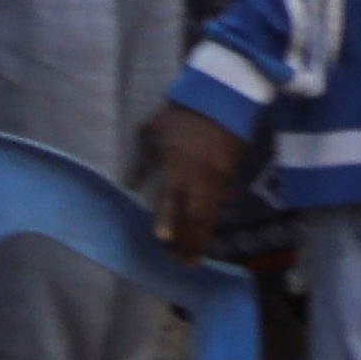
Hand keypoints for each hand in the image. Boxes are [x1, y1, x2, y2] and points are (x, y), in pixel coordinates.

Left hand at [146, 105, 247, 260]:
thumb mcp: (151, 132)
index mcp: (176, 165)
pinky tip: (206, 233)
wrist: (222, 97)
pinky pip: (221, 205)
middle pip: (195, 217)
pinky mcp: (230, 175)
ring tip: (193, 258)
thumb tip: (130, 186)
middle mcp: (198, 177)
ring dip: (201, 238)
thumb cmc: (180, 115)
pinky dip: (212, 222)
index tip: (164, 240)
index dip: (168, 220)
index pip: (171, 199)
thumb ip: (141, 162)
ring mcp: (217, 178)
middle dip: (188, 242)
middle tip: (181, 262)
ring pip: (211, 216)